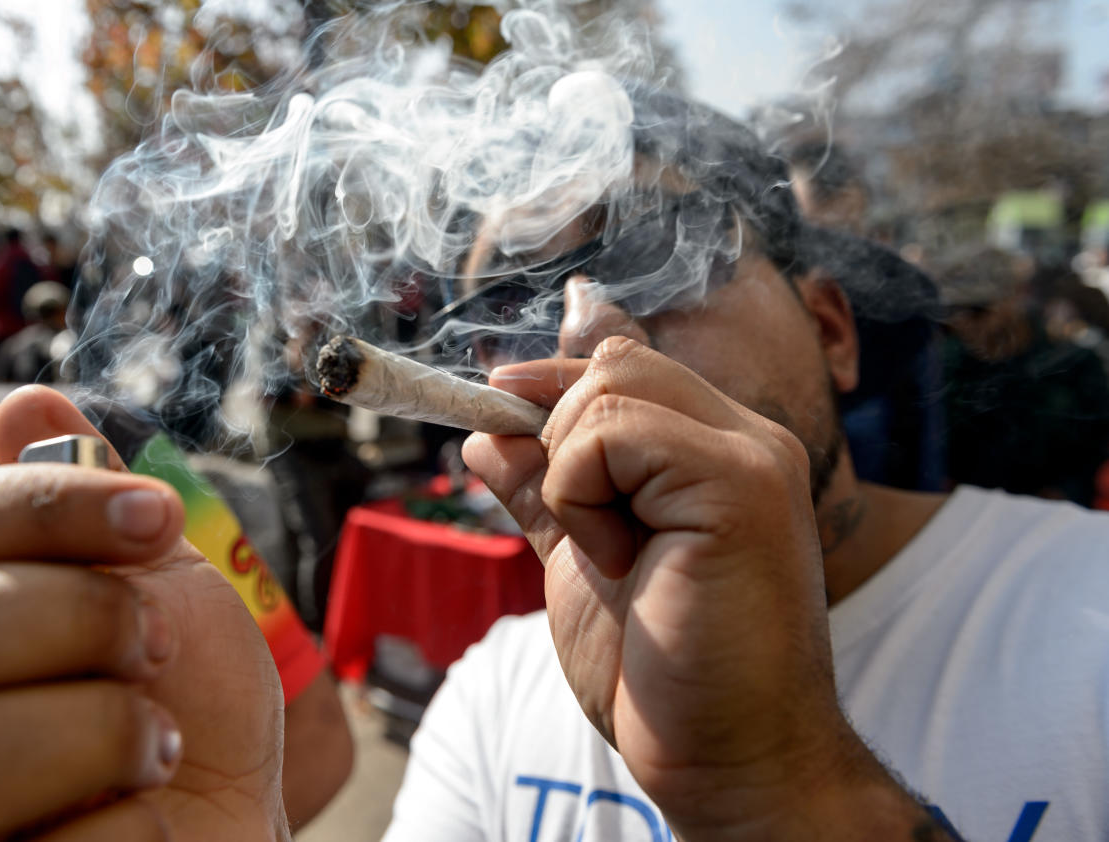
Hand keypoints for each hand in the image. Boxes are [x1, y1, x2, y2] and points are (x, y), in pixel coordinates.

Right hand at [0, 386, 285, 841]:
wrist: (237, 820)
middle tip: (161, 643)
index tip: (160, 515)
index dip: (47, 503)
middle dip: (72, 616)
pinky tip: (153, 816)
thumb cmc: (196, 707)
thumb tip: (30, 399)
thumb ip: (100, 505)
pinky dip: (127, 827)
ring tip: (162, 746)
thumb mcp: (164, 584)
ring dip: (92, 731)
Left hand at [464, 337, 923, 838]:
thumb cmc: (659, 672)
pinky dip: (581, 495)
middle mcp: (747, 440)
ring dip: (572, 476)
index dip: (552, 383)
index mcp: (718, 451)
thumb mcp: (581, 561)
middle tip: (581, 527)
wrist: (728, 759)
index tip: (498, 412)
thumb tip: (487, 433)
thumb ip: (545, 490)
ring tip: (613, 557)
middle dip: (557, 431)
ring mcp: (751, 456)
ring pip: (608, 386)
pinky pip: (612, 433)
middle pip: (615, 362)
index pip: (626, 366)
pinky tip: (618, 563)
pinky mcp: (738, 485)